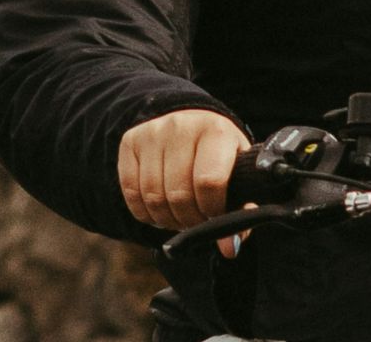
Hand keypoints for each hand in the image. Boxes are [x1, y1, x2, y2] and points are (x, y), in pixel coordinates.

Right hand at [118, 108, 249, 255]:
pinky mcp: (130, 142)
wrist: (190, 121)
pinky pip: (131, 194)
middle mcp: (182, 127)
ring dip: (167, 219)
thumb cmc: (219, 153)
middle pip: (178, 195)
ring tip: (180, 216)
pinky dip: (146, 212)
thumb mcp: (237, 172)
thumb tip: (229, 249)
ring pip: (153, 197)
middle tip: (197, 221)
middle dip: (189, 220)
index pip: (209, 183)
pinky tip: (161, 208)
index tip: (215, 217)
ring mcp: (153, 133)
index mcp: (216, 132)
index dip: (212, 211)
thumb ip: (239, 209)